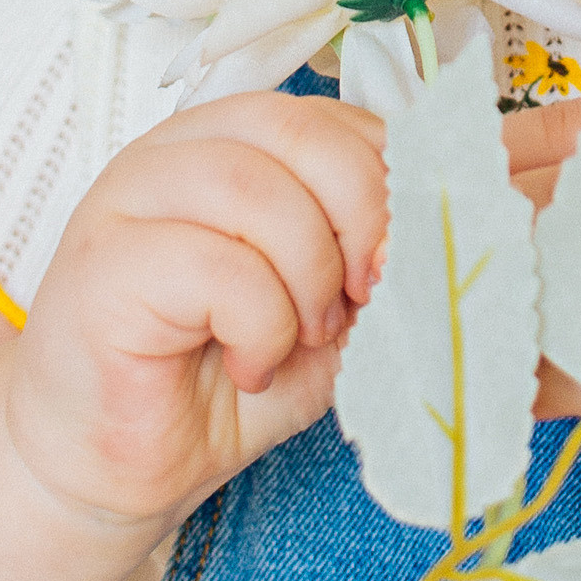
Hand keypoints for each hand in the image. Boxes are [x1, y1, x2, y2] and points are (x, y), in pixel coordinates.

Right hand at [5, 93, 387, 530]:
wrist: (120, 466)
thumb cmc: (225, 378)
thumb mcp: (336, 305)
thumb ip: (388, 250)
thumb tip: (478, 198)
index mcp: (233, 141)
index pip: (336, 113)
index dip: (395, 180)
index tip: (408, 258)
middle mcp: (174, 151)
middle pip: (300, 130)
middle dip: (362, 219)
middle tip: (362, 298)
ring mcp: (127, 199)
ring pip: (257, 190)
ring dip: (309, 279)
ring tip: (299, 337)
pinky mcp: (103, 265)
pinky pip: (217, 266)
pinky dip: (260, 328)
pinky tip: (247, 365)